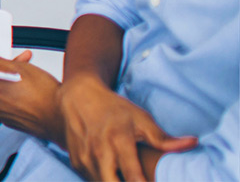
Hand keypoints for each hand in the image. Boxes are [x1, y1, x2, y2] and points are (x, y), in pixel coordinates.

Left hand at [0, 46, 66, 147]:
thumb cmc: (46, 95)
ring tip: (25, 68)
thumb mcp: (20, 69)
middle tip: (10, 58)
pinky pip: (6, 102)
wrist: (64, 118)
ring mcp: (2, 113)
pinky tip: (27, 85)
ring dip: (7, 79)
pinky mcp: (12, 120)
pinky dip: (12, 92)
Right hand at [55, 71, 196, 181]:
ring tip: (130, 176)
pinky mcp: (76, 162)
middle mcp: (99, 152)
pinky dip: (105, 181)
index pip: (133, 177)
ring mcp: (85, 159)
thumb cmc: (114, 109)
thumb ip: (163, 138)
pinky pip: (93, 180)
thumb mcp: (140, 118)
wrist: (78, 97)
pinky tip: (115, 175)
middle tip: (142, 180)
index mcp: (118, 142)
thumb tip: (193, 143)